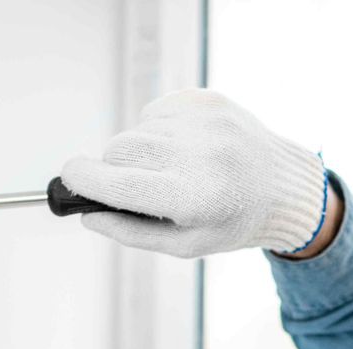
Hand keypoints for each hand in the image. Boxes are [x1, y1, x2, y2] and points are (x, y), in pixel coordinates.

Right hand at [59, 87, 329, 258]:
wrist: (282, 187)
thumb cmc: (230, 220)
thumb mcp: (185, 245)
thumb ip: (131, 232)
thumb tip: (86, 213)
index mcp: (196, 197)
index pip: (121, 182)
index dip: (86, 178)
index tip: (69, 176)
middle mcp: (201, 153)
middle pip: (120, 151)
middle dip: (116, 169)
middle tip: (141, 187)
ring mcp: (205, 121)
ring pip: (136, 130)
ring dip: (141, 151)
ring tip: (174, 169)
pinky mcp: (207, 99)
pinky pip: (155, 112)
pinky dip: (159, 132)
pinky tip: (186, 148)